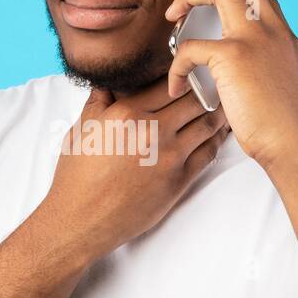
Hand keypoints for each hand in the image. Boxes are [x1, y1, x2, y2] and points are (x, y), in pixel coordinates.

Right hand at [38, 78, 229, 261]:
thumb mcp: (80, 131)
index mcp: (127, 113)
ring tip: (221, 108)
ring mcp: (169, 156)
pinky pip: (208, 153)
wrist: (81, 220)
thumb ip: (98, 103)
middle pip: (195, 99)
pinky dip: (216, 140)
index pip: (168, 83)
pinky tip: (216, 135)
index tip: (187, 76)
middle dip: (204, 92)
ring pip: (207, 124)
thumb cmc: (76, 178)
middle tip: (212, 88)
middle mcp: (152, 131)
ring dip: (216, 114)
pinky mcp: (179, 180)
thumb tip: (108, 85)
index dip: (181, 76)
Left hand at [165, 0, 297, 173]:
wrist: (291, 143)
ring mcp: (254, 37)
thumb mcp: (280, 83)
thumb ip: (263, 62)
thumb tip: (235, 61)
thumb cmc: (282, 125)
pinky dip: (176, 65)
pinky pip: (190, 45)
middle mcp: (272, 28)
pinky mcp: (233, 55)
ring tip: (172, 15)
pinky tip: (176, 84)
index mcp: (283, 35)